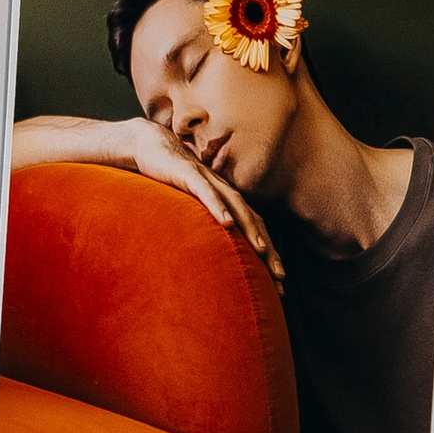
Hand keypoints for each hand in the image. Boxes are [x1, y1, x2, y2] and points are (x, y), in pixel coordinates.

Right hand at [128, 119, 282, 280]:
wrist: (153, 148)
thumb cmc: (172, 181)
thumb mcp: (190, 210)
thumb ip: (203, 229)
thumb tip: (209, 259)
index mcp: (227, 201)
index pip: (254, 230)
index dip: (268, 255)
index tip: (278, 284)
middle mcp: (225, 192)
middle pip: (254, 221)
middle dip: (269, 250)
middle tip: (280, 277)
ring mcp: (209, 181)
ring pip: (237, 206)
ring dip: (252, 229)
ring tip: (263, 252)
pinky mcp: (190, 175)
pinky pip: (207, 192)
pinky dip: (219, 207)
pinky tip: (228, 223)